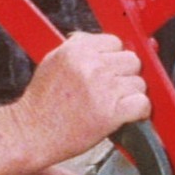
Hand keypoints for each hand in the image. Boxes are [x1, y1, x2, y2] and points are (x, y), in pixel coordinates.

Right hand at [14, 34, 149, 164]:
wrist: (32, 132)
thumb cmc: (41, 103)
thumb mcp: (52, 61)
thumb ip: (78, 48)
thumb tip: (104, 43)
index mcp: (77, 50)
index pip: (115, 42)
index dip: (114, 58)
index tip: (109, 70)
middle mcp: (91, 66)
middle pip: (132, 60)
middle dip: (125, 75)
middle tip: (113, 89)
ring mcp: (103, 88)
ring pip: (139, 83)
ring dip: (131, 95)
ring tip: (113, 104)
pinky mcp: (112, 112)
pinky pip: (142, 103)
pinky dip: (139, 112)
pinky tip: (127, 115)